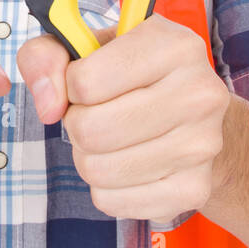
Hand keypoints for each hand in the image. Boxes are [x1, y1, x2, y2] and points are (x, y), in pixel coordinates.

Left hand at [16, 15, 229, 222]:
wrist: (196, 115)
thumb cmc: (132, 74)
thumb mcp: (86, 47)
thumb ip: (46, 57)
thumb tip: (49, 106)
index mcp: (175, 46)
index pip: (86, 82)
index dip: (70, 87)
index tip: (87, 84)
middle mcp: (199, 93)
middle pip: (91, 130)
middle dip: (77, 125)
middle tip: (94, 116)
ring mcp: (202, 145)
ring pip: (99, 169)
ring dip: (88, 157)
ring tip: (110, 139)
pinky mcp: (194, 189)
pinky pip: (113, 201)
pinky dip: (105, 189)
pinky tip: (125, 165)